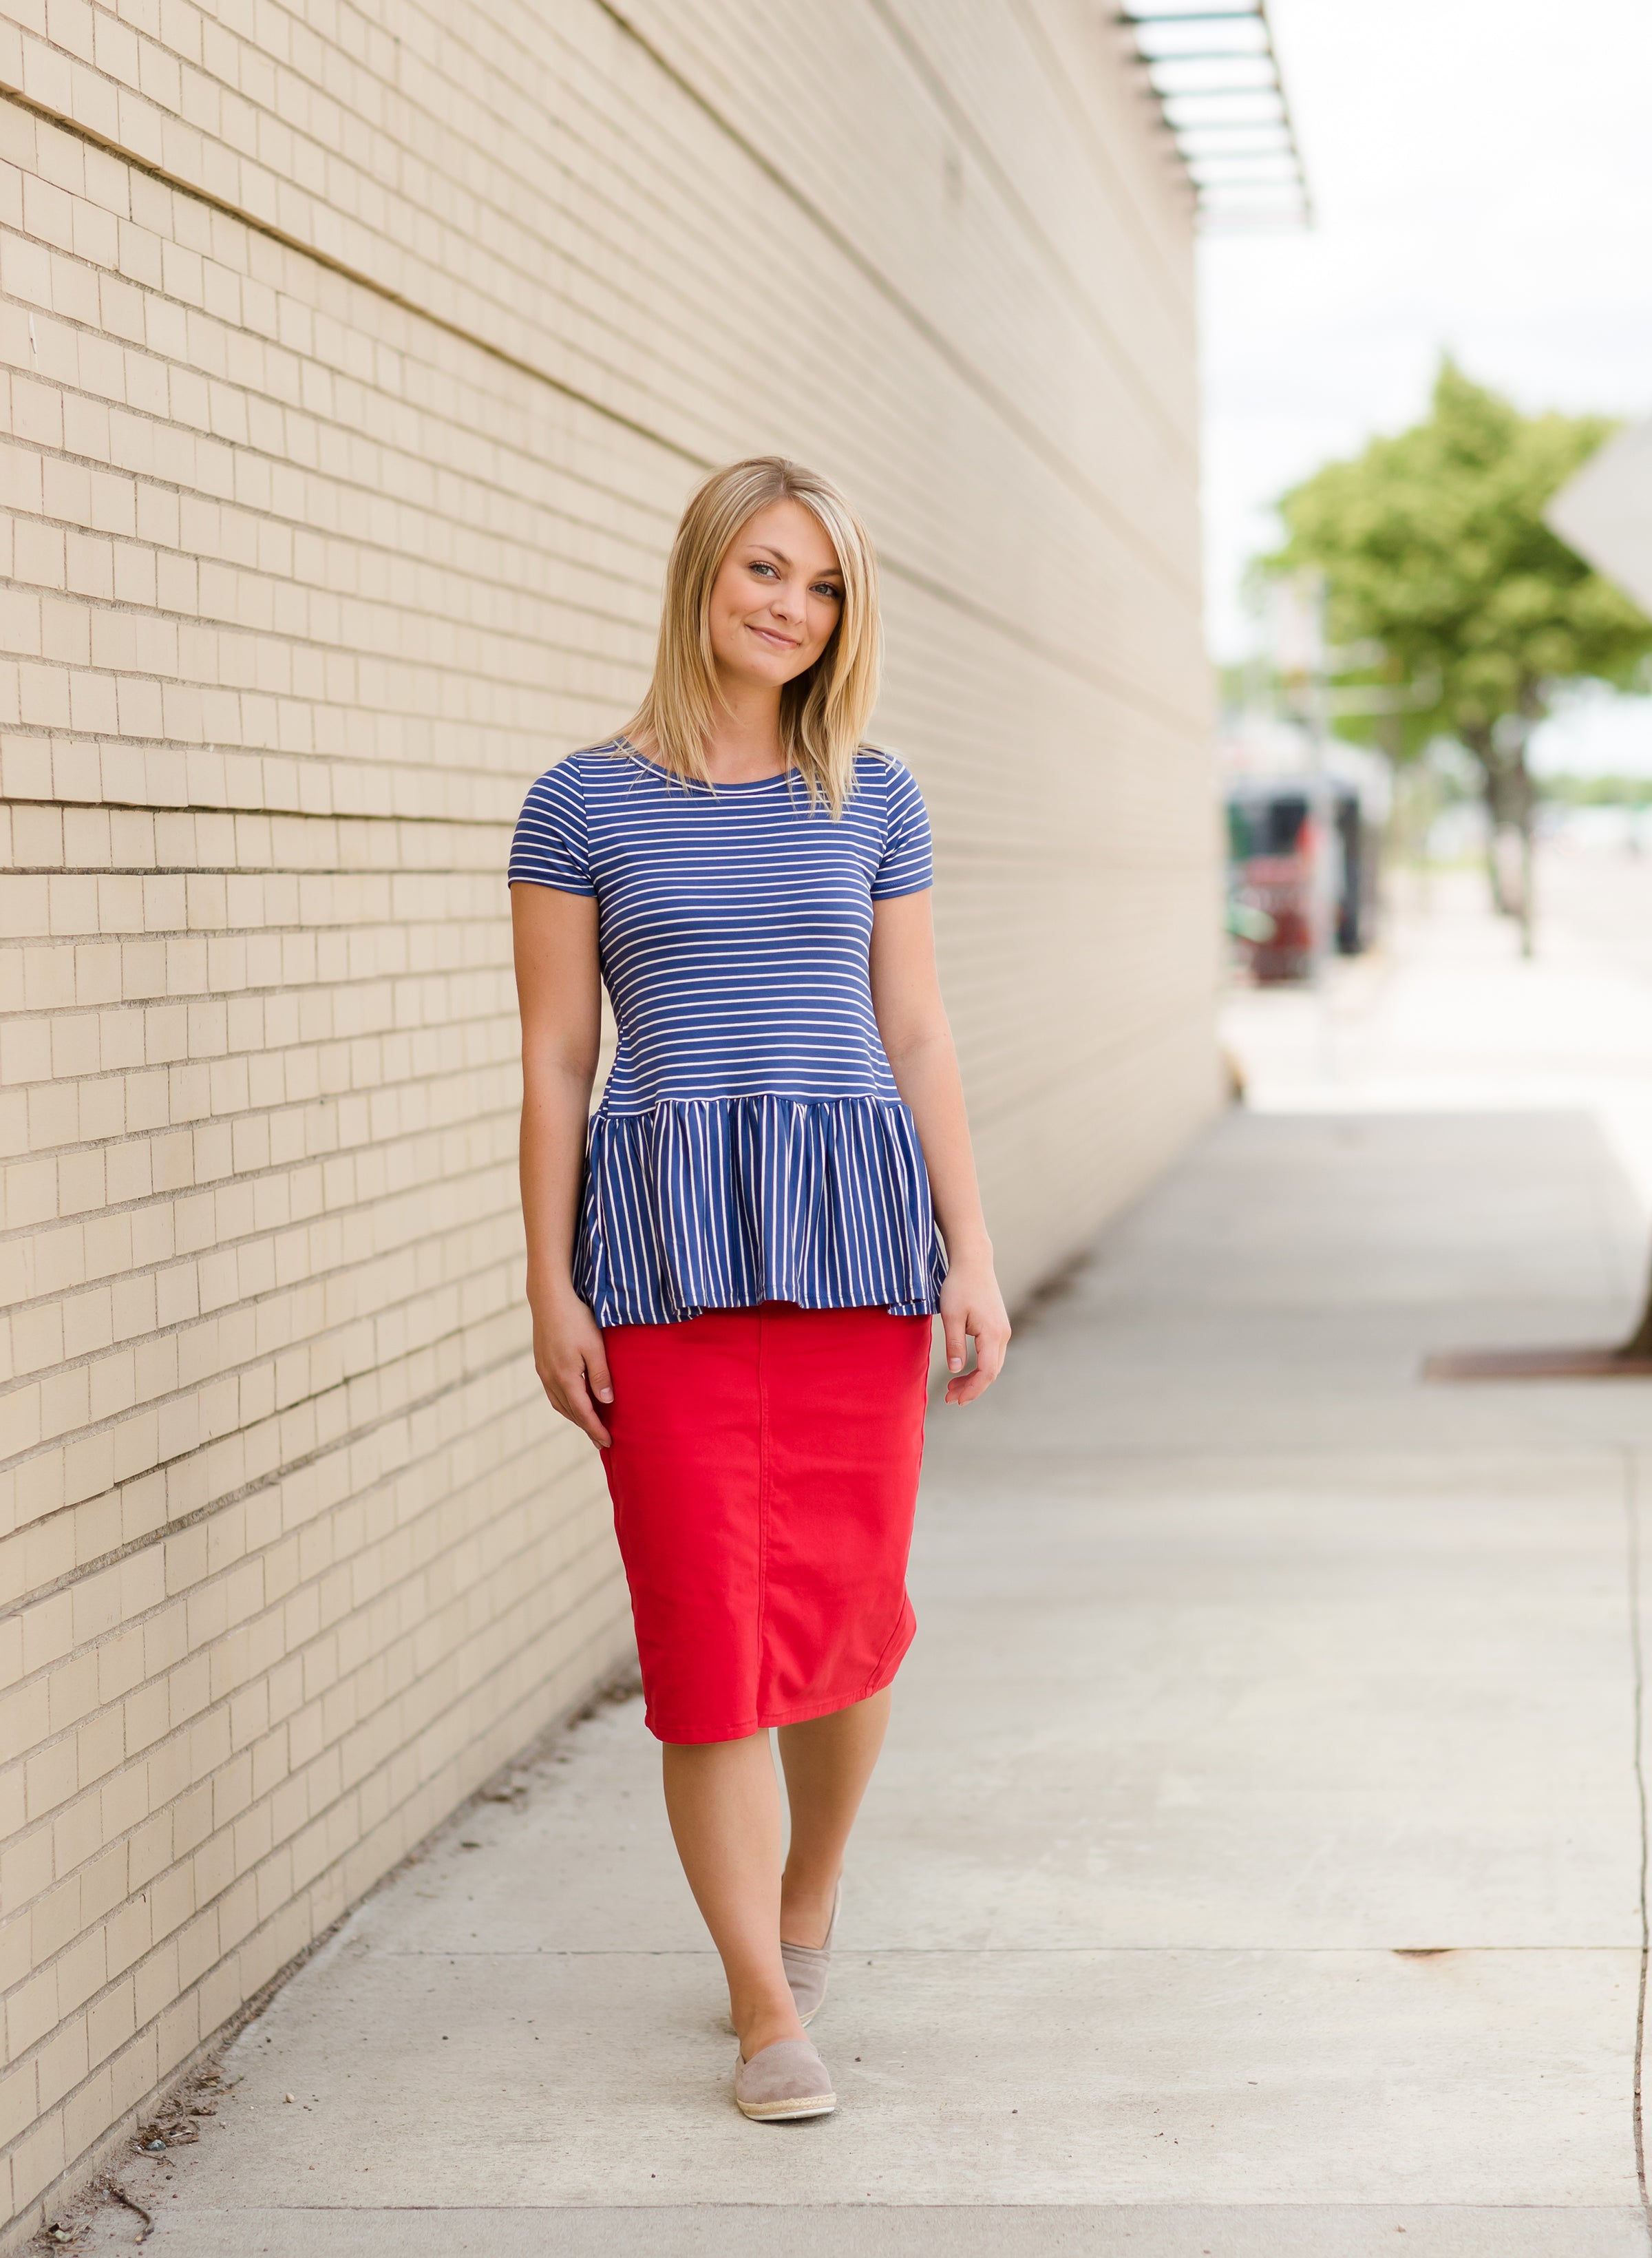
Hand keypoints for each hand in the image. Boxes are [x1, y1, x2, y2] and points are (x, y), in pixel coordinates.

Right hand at [529, 1283, 613, 1446]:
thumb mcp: (595, 1347)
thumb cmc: (576, 1319)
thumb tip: (606, 1402)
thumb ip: (600, 1376)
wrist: (549, 1298)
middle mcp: (551, 1379)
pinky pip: (553, 1392)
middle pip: (570, 1412)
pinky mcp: (541, 1363)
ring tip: (589, 1424)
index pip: (583, 1413)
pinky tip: (573, 1401)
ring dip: (575, 1416)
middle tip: (601, 1440)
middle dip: (586, 1427)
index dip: (596, 1429)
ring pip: (559, 1404)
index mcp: (566, 1378)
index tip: (608, 1443)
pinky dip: (565, 1403)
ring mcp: (544, 1371)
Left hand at [939, 1256, 1009, 1406]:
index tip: (955, 1399)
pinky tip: (963, 1369)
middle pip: (991, 1372)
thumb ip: (955, 1344)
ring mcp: (1002, 1330)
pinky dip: (978, 1366)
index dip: (972, 1389)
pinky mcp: (998, 1326)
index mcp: (993, 1334)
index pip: (987, 1372)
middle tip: (949, 1398)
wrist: (973, 1262)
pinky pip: (991, 1354)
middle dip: (971, 1388)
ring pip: (992, 1364)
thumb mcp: (951, 1316)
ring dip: (974, 1378)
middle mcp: (1002, 1335)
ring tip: (952, 1387)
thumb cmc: (959, 1286)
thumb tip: (956, 1370)